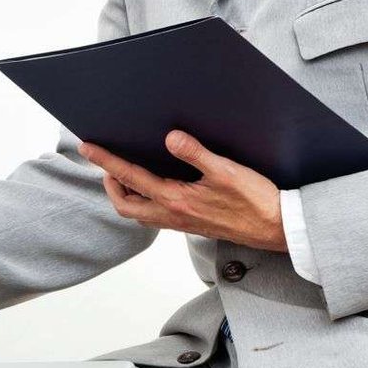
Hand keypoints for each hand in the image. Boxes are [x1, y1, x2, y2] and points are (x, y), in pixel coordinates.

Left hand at [78, 131, 286, 250]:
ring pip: (140, 212)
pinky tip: (155, 185)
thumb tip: (170, 137)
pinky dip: (145, 199)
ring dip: (126, 193)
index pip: (130, 178)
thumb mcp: (226, 171)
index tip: (88, 147)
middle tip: (106, 164)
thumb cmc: (256, 202)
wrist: (278, 230)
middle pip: (125, 204)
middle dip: (110, 184)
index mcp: (176, 200)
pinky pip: (156, 214)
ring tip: (125, 173)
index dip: (106, 161)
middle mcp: (173, 215)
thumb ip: (196, 153)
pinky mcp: (192, 224)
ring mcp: (181, 222)